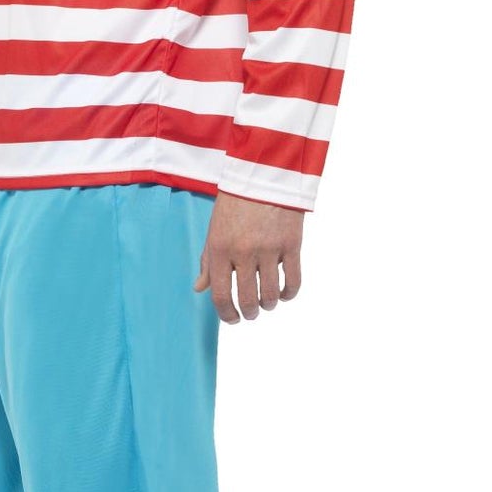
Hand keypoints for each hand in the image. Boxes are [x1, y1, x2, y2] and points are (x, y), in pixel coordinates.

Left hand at [193, 192, 302, 323]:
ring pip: (270, 294)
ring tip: (267, 303)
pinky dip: (288, 293)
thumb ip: (208, 260)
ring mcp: (269, 249)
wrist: (264, 172)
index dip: (226, 314)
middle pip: (248, 299)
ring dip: (268, 305)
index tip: (232, 318)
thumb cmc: (235, 202)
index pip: (221, 294)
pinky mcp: (292, 244)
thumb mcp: (214, 229)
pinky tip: (284, 293)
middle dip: (249, 312)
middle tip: (250, 312)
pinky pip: (292, 281)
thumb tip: (199, 288)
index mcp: (220, 248)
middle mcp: (243, 251)